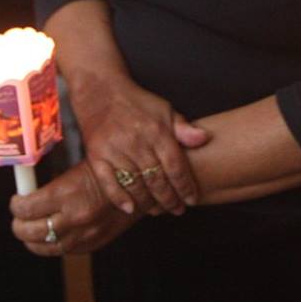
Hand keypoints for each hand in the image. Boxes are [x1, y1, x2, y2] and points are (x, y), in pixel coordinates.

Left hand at [11, 164, 136, 257]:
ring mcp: (85, 234)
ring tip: (29, 229)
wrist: (144, 183)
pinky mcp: (94, 243)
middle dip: (18, 224)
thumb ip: (52, 182)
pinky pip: (64, 252)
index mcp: (67, 193)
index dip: (16, 205)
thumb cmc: (109, 167)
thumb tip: (27, 188)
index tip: (17, 199)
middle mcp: (74, 216)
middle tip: (19, 216)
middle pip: (29, 232)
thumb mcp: (78, 166)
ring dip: (32, 239)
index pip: (25, 208)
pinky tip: (51, 234)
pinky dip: (53, 245)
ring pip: (44, 247)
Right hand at [69, 73, 208, 216]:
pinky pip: (108, 183)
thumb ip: (183, 128)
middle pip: (157, 180)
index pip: (176, 166)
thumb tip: (204, 138)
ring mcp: (114, 150)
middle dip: (170, 199)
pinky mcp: (96, 155)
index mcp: (156, 131)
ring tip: (158, 211)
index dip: (185, 186)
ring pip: (135, 185)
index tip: (192, 199)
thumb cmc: (137, 103)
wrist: (100, 91)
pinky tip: (130, 209)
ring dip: (148, 202)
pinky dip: (119, 198)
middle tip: (177, 210)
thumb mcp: (164, 110)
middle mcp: (136, 141)